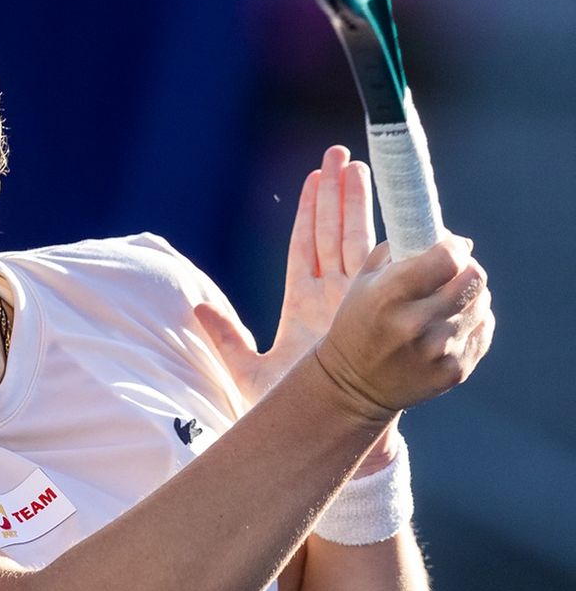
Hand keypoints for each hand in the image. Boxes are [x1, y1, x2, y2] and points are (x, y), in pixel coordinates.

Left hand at [196, 146, 374, 404]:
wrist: (330, 435)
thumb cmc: (288, 408)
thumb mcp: (247, 371)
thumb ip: (223, 337)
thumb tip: (192, 306)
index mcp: (301, 304)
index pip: (304, 247)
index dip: (309, 212)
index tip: (314, 177)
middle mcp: (331, 298)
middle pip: (334, 234)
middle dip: (337, 195)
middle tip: (339, 155)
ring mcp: (357, 304)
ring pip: (358, 244)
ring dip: (359, 206)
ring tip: (359, 168)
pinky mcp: (377, 314)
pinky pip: (384, 270)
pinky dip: (391, 241)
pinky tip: (397, 213)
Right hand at [316, 236, 494, 420]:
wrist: (352, 385)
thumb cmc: (359, 322)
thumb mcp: (365, 280)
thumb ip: (403, 249)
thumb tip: (459, 241)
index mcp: (390, 296)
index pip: (449, 257)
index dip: (453, 247)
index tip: (448, 247)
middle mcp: (417, 324)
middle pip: (474, 277)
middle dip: (466, 267)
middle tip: (452, 271)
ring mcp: (440, 350)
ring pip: (482, 302)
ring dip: (469, 295)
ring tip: (445, 302)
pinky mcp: (456, 370)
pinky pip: (482, 329)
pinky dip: (470, 321)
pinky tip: (446, 327)